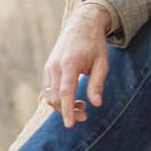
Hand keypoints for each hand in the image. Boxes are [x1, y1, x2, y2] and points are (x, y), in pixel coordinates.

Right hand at [44, 0, 114, 126]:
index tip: (69, 125)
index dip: (67, 110)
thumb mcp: (102, 63)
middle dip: (67, 111)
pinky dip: (58, 99)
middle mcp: (55, 66)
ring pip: (49, 96)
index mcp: (69, 63)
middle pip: (55, 98)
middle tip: (85, 116)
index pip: (65, 92)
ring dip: (63, 106)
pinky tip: (73, 99)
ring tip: (82, 107)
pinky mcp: (48, 68)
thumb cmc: (94, 44)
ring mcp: (49, 67)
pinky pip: (48, 90)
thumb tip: (96, 104)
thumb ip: (97, 83)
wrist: (81, 25)